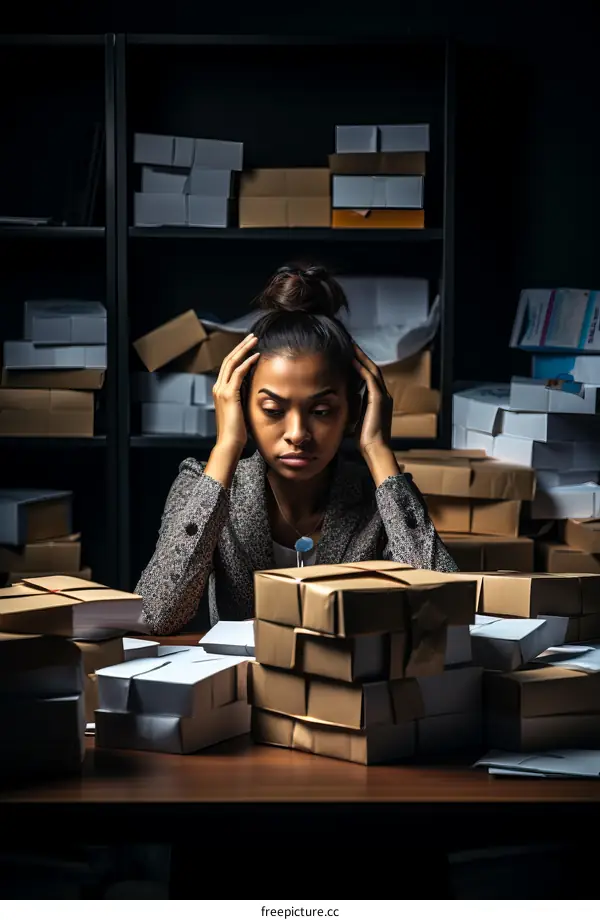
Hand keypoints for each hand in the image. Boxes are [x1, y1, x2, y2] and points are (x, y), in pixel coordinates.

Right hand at [212, 333, 258, 454]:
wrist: (229, 443)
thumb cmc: (237, 431)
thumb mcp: (240, 409)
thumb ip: (243, 397)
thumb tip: (253, 388)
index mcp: (219, 390)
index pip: (228, 366)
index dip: (238, 353)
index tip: (249, 346)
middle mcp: (218, 387)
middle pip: (228, 360)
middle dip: (241, 346)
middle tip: (252, 337)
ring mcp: (222, 390)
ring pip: (232, 362)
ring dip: (244, 349)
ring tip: (255, 340)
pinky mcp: (229, 394)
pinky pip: (238, 373)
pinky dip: (247, 362)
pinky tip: (256, 355)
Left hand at [352, 344, 392, 455]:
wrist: (375, 448)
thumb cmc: (365, 439)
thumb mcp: (357, 419)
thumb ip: (354, 408)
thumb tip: (345, 401)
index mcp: (380, 400)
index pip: (371, 377)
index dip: (361, 365)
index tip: (351, 356)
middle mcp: (384, 395)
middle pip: (373, 370)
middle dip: (362, 356)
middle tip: (351, 344)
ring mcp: (383, 396)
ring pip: (372, 370)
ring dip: (361, 358)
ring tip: (351, 347)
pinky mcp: (378, 399)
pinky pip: (370, 378)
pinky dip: (361, 368)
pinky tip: (352, 360)